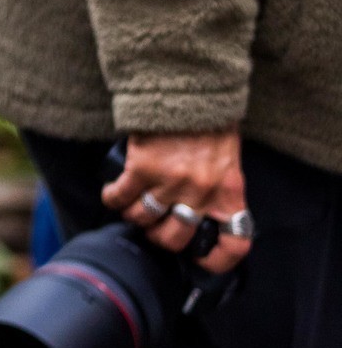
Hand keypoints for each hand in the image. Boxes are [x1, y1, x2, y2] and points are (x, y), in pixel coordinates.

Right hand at [102, 131, 251, 274]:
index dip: (216, 261)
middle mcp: (201, 193)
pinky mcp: (142, 168)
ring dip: (134, 215)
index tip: (199, 259)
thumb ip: (217, 189)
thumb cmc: (208, 121)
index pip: (234, 244)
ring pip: (143, 219)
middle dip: (159, 236)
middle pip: (174, 238)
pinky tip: (112, 193)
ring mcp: (170, 182)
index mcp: (229, 192)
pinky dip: (113, 198)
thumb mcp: (226, 159)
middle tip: (153, 224)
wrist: (188, 86)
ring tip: (131, 204)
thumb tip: (197, 216)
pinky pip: (120, 198)